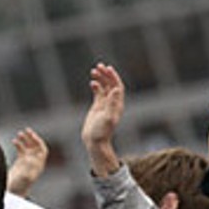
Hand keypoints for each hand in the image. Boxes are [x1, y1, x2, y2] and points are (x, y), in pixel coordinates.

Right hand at [8, 128, 48, 195]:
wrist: (12, 191)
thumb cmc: (19, 186)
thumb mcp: (25, 178)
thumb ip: (28, 168)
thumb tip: (29, 159)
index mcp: (38, 165)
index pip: (42, 150)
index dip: (39, 142)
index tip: (33, 137)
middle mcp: (34, 161)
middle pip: (36, 146)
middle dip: (32, 138)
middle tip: (27, 130)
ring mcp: (27, 160)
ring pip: (28, 146)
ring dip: (25, 139)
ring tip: (19, 133)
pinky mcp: (20, 161)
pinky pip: (21, 149)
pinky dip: (18, 144)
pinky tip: (14, 141)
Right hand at [82, 62, 125, 176]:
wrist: (95, 142)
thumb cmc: (101, 132)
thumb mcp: (108, 117)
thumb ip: (112, 103)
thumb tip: (116, 89)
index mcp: (117, 104)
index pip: (117, 86)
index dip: (113, 76)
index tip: (107, 68)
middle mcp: (113, 103)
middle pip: (111, 84)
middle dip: (106, 74)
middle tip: (99, 66)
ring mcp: (105, 105)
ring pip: (104, 87)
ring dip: (100, 78)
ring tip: (93, 71)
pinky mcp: (98, 108)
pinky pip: (98, 93)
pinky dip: (96, 86)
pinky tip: (91, 82)